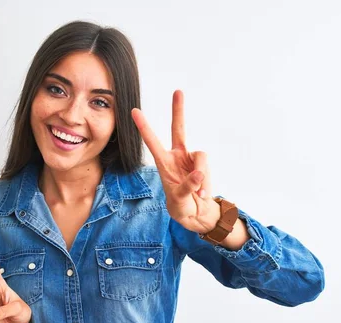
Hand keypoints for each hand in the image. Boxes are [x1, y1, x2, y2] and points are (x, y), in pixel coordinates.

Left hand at [131, 90, 220, 233]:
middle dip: (178, 110)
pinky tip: (202, 193)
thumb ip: (187, 186)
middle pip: (178, 129)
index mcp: (163, 162)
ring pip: (200, 157)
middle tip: (178, 91)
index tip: (134, 111)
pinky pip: (207, 168)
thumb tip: (198, 174)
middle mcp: (177, 156)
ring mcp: (192, 159)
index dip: (144, 127)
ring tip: (198, 193)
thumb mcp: (179, 199)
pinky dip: (205, 182)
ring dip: (201, 176)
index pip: (152, 142)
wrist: (197, 212)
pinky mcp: (203, 165)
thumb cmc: (181, 205)